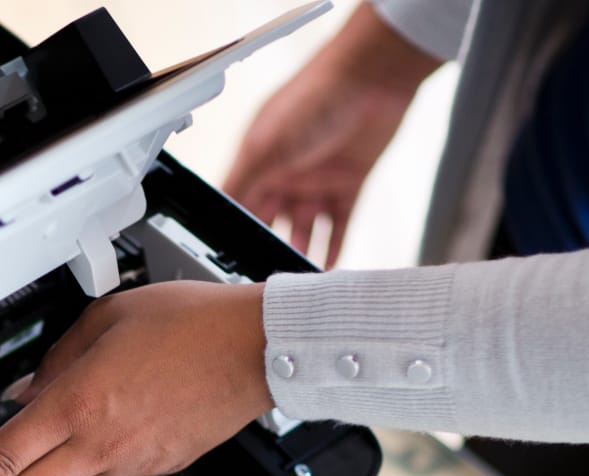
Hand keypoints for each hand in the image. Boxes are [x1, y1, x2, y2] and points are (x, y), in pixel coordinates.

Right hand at [224, 4, 439, 267]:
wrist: (373, 77)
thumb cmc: (315, 98)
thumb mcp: (265, 146)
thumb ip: (241, 183)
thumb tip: (215, 215)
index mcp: (260, 163)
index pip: (239, 206)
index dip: (233, 233)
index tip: (229, 262)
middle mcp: (286, 174)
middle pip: (271, 224)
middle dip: (265, 250)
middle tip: (261, 280)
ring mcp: (318, 181)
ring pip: (305, 231)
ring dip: (300, 255)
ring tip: (293, 285)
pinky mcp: (350, 184)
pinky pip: (340, 227)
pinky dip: (334, 249)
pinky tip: (327, 271)